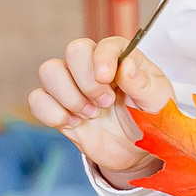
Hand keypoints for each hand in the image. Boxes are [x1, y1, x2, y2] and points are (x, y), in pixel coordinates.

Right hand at [30, 37, 175, 186]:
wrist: (136, 151)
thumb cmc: (150, 119)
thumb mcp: (158, 103)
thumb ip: (145, 84)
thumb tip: (126, 67)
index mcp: (120, 58)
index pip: (103, 44)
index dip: (101, 59)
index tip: (106, 79)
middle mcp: (92, 66)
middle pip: (73, 50)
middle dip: (86, 81)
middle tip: (105, 103)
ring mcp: (72, 84)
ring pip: (49, 71)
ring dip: (69, 97)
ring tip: (91, 115)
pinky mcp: (58, 106)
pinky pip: (37, 100)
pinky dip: (52, 114)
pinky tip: (74, 124)